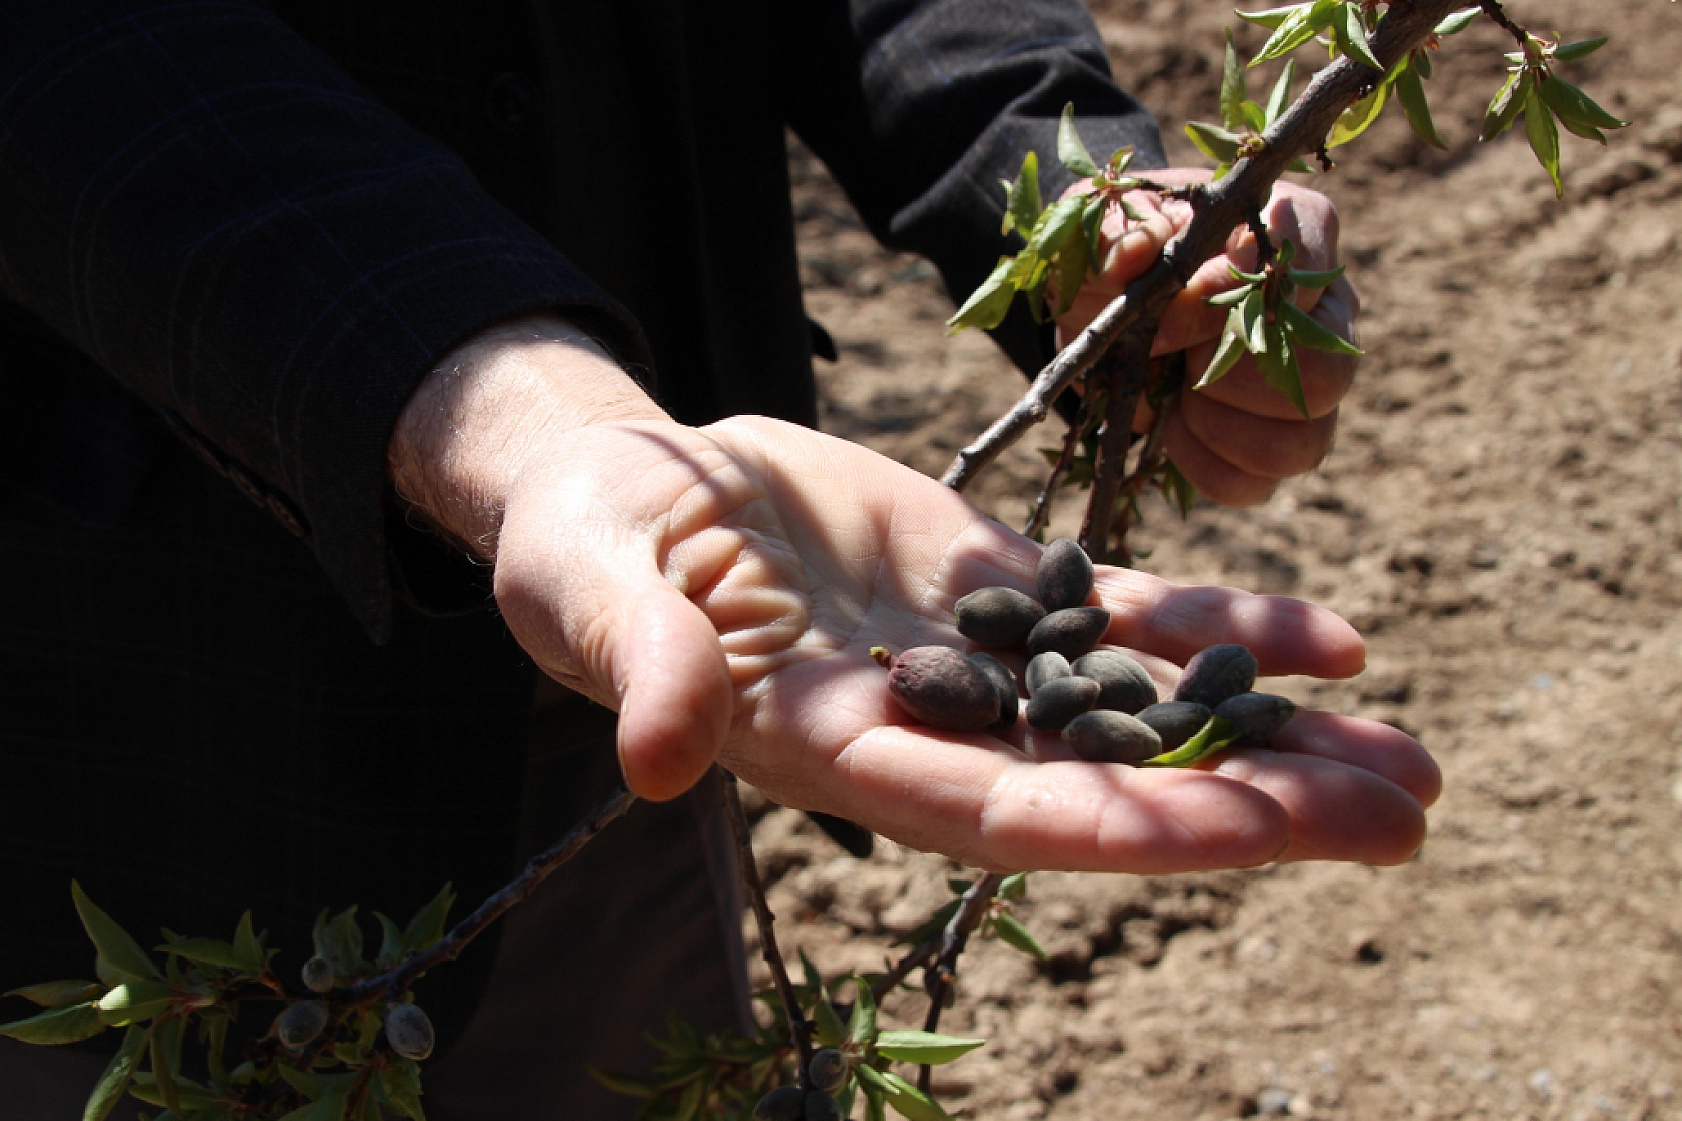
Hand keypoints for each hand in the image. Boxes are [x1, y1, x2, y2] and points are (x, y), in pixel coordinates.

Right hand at [392, 317, 1434, 873]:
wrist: (632, 487)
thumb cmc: (585, 550)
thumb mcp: (592, 593)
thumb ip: (638, 664)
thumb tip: (652, 759)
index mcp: (837, 752)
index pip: (998, 811)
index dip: (1126, 822)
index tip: (1259, 835)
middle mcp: (928, 726)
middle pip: (1108, 778)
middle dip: (1251, 803)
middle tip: (1405, 820)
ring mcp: (972, 657)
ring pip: (1140, 706)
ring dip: (1270, 734)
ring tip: (1407, 761)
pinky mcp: (990, 582)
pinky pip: (1122, 615)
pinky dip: (1222, 630)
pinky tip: (1331, 644)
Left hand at [1056, 169, 1360, 506]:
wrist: (1104, 307)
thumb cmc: (1119, 251)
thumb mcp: (1101, 227)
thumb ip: (1116, 233)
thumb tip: (1140, 253)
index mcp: (1294, 232)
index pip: (1309, 257)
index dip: (1238, 286)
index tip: (1182, 288)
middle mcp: (1322, 313)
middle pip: (1328, 371)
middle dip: (1232, 374)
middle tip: (1178, 353)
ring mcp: (1307, 386)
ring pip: (1305, 441)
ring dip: (1219, 425)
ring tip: (1175, 391)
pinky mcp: (1273, 444)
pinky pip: (1259, 483)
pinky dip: (1202, 464)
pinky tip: (1173, 426)